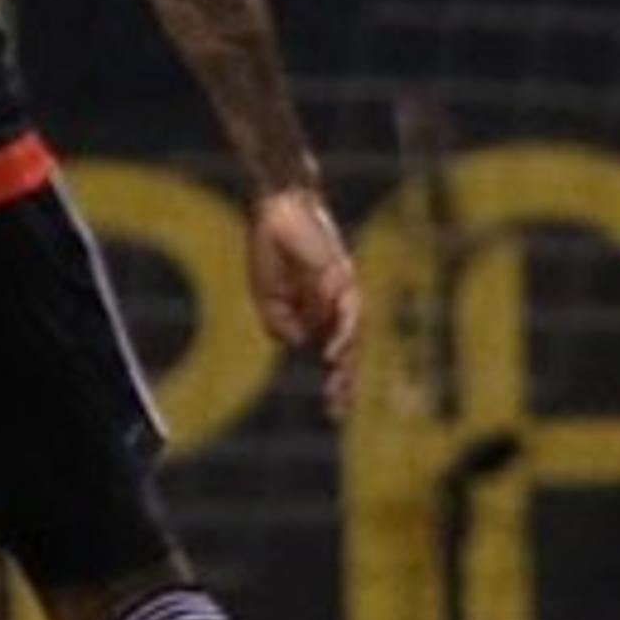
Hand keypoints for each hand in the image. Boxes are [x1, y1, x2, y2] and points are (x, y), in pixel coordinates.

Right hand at [248, 186, 362, 420]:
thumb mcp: (268, 296)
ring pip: (352, 334)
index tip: (333, 411)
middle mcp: (337, 304)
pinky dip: (339, 334)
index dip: (338, 381)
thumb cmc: (271, 249)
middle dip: (345, 381)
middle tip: (337, 411)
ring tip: (335, 388)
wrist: (276, 208)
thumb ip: (280, 324)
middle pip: (349, 349)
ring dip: (344, 364)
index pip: (335, 352)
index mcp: (319, 312)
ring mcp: (342, 290)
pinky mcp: (341, 276)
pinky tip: (329, 354)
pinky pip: (345, 311)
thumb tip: (299, 344)